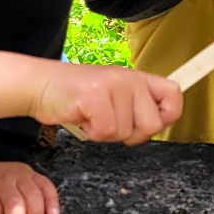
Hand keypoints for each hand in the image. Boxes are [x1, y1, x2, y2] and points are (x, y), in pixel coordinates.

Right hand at [0, 53, 182, 143]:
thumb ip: (136, 108)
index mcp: (137, 78)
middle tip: (109, 123)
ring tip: (91, 116)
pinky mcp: (95, 96)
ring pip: (125, 132)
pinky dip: (91, 133)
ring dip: (105, 133)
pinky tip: (82, 118)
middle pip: (152, 125)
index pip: (174, 94)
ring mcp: (113, 85)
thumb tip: (157, 124)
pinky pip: (105, 131)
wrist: (40, 86)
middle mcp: (129, 78)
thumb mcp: (113, 97)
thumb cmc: (76, 97)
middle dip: (129, 134)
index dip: (168, 116)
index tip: (150, 122)